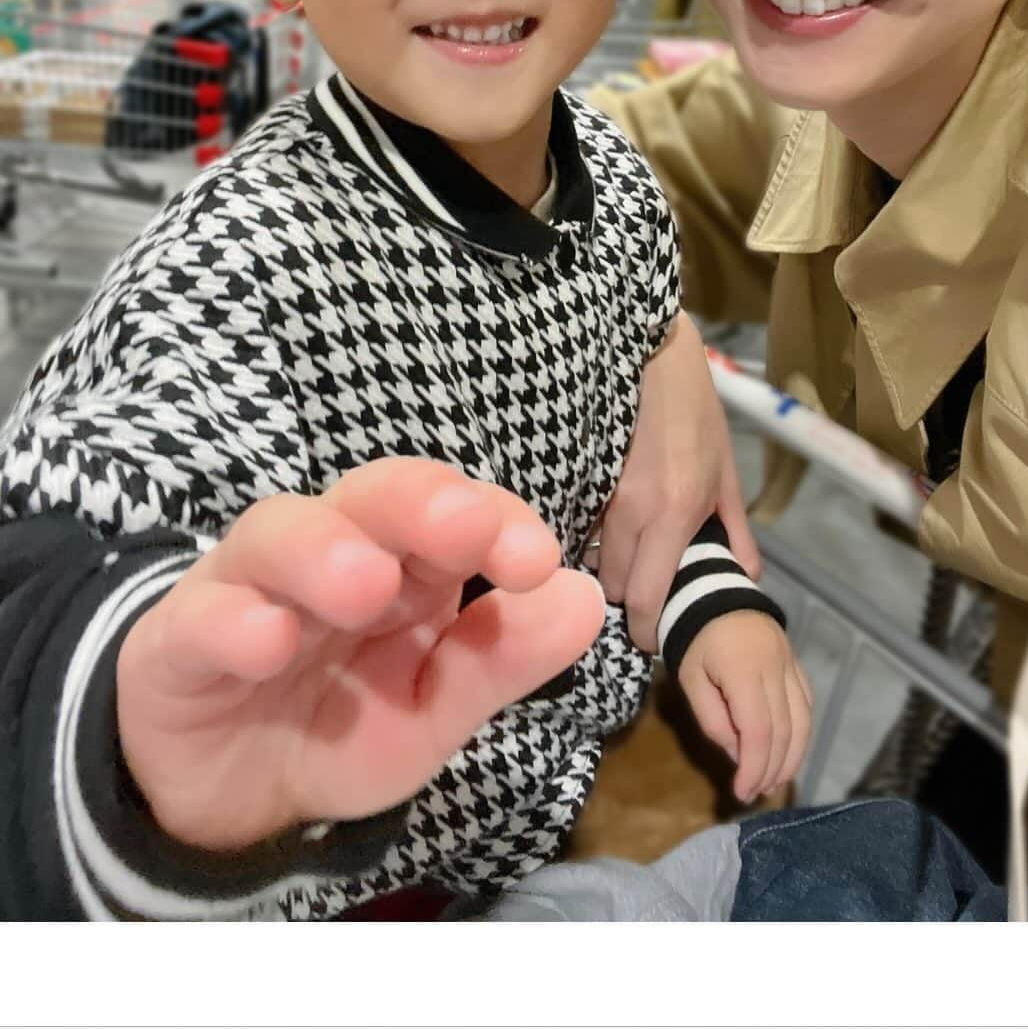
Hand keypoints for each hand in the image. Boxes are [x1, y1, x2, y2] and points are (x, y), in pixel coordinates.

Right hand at [117, 458, 604, 852]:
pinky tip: (269, 640)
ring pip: (277, 534)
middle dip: (419, 504)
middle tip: (463, 528)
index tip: (535, 559)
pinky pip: (202, 617)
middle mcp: (327, 554)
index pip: (451, 511)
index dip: (494, 521)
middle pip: (368, 497)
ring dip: (324, 550)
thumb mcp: (432, 710)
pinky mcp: (179, 637)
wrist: (226, 791)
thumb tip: (585, 598)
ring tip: (366, 584)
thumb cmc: (339, 723)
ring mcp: (248, 587)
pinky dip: (235, 620)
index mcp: (402, 565)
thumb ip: (501, 660)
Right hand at [587, 311, 760, 650]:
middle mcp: (634, 511)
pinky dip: (594, 539)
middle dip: (628, 597)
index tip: (652, 632)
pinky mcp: (581, 478)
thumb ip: (736, 531)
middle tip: (646, 589)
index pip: (645, 599)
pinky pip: (581, 528)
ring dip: (610, 567)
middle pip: (613, 586)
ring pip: (592, 559)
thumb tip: (746, 578)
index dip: (645, 628)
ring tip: (630, 557)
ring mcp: (602, 493)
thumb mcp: (727, 474)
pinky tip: (610, 528)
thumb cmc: (698, 414)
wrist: (654, 359)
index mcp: (675, 513)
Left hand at [677, 612, 812, 805]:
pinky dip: (801, 731)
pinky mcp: (794, 661)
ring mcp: (789, 663)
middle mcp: (775, 668)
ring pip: (803, 720)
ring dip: (792, 756)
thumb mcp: (690, 679)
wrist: (710, 590)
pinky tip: (789, 749)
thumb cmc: (692, 636)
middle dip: (772, 769)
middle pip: (785, 731)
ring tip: (774, 781)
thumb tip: (738, 756)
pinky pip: (806, 702)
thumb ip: (713, 719)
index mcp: (744, 672)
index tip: (742, 792)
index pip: (759, 733)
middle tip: (756, 793)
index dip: (755, 768)